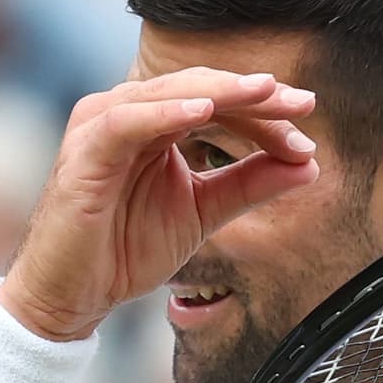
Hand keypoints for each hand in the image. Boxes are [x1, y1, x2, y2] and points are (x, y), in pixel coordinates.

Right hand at [0, 69, 319, 340]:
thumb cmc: (126, 249)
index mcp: (154, 123)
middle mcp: (127, 113)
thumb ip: (249, 184)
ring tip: (264, 93)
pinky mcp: (84, 150)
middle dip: (252, 95)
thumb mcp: (203, 212)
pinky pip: (127, 120)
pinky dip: (166, 113)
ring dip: (219, 93)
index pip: (216, 100)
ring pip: (167, 93)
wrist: (73, 295)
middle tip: (300, 102)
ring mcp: (101, 126)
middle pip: (198, 88)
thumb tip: (309, 165)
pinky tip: (204, 111)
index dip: (264, 110)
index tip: (307, 126)